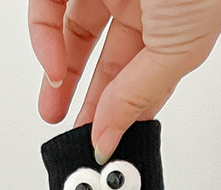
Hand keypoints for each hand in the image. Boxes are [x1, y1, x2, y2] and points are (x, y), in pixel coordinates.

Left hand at [29, 0, 220, 161]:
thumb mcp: (176, 52)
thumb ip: (138, 98)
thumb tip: (110, 137)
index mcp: (170, 30)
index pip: (139, 82)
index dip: (120, 115)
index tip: (104, 144)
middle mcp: (140, 6)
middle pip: (103, 64)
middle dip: (84, 102)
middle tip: (71, 133)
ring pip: (70, 37)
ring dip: (57, 79)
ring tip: (53, 111)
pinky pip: (48, 9)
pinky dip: (45, 41)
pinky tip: (52, 68)